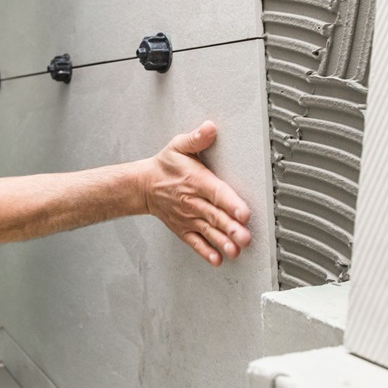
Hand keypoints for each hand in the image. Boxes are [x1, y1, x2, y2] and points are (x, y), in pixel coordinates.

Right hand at [141, 121, 251, 265]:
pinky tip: (216, 259)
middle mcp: (192, 202)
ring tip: (235, 251)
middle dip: (231, 228)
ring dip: (222, 242)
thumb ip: (196, 139)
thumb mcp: (178, 146)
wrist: (142, 186)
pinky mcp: (183, 228)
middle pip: (214, 215)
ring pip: (208, 231)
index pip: (216, 193)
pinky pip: (194, 242)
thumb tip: (210, 128)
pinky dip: (205, 251)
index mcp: (195, 181)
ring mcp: (188, 218)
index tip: (244, 212)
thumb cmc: (165, 167)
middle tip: (245, 237)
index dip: (230, 203)